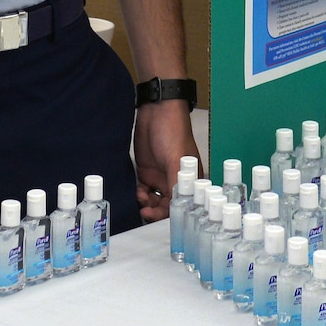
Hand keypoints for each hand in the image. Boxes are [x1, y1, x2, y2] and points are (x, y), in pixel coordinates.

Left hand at [132, 99, 198, 221]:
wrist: (156, 110)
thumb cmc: (173, 131)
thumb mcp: (176, 159)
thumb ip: (175, 183)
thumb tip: (175, 206)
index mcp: (189, 178)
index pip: (181, 203)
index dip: (170, 213)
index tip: (157, 216)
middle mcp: (174, 179)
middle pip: (166, 205)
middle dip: (156, 211)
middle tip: (146, 211)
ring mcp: (159, 175)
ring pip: (153, 199)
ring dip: (146, 203)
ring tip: (141, 199)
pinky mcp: (145, 170)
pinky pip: (142, 189)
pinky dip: (139, 195)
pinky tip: (137, 193)